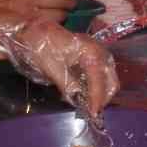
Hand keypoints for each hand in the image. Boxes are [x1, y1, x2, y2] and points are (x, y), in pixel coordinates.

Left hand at [0, 18, 121, 114]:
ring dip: (101, 93)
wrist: (35, 31)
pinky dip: (96, 86)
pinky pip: (101, 74)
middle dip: (103, 98)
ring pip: (108, 79)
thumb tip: (77, 101)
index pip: (99, 81)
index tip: (93, 115)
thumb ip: (68, 86)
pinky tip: (86, 94)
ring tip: (89, 105)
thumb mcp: (52, 68)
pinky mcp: (92, 56)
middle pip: (111, 81)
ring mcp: (97, 53)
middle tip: (91, 112)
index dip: (97, 100)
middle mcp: (99, 52)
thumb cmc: (42, 47)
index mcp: (90, 53)